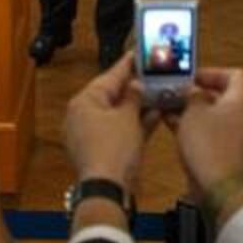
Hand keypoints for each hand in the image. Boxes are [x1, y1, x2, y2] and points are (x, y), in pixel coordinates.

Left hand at [63, 54, 156, 192]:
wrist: (106, 188)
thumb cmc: (113, 149)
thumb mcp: (128, 118)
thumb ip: (134, 98)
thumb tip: (136, 86)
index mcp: (85, 101)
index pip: (109, 76)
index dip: (127, 65)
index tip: (138, 54)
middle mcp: (83, 115)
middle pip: (112, 95)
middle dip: (135, 88)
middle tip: (153, 75)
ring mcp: (90, 134)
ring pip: (117, 114)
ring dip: (137, 107)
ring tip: (159, 95)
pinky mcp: (100, 150)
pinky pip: (118, 130)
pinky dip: (134, 125)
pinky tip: (153, 118)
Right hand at [170, 66, 242, 219]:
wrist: (221, 190)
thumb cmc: (210, 147)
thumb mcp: (192, 112)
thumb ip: (192, 96)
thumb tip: (193, 92)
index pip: (235, 75)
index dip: (212, 73)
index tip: (193, 78)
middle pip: (228, 96)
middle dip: (202, 95)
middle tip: (181, 95)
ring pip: (222, 117)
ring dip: (200, 114)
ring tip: (174, 113)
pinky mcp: (239, 155)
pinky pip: (221, 136)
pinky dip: (204, 131)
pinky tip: (179, 132)